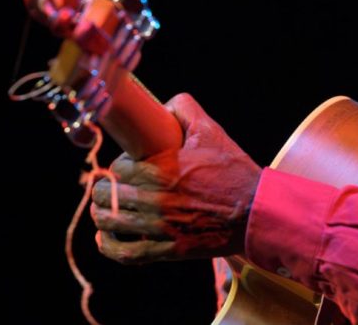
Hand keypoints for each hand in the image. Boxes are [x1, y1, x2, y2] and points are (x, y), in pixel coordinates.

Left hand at [89, 93, 260, 263]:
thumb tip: (163, 105)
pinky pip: (128, 253)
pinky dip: (110, 247)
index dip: (117, 167)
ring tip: (102, 209)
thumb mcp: (211, 131)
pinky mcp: (169, 250)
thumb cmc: (233, 171)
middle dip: (104, 189)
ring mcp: (161, 227)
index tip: (124, 167)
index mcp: (162, 169)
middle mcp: (156, 199)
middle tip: (109, 187)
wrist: (255, 210)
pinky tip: (105, 239)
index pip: (118, 168)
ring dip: (102, 214)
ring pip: (112, 222)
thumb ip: (185, 109)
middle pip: (108, 194)